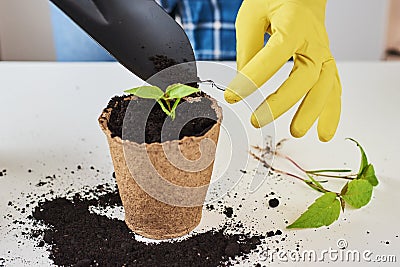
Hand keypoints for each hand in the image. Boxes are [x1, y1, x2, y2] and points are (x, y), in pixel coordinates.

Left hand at [224, 0, 340, 141]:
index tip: (233, 97)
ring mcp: (323, 51)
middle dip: (282, 102)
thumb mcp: (251, 15)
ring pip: (326, 84)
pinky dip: (330, 110)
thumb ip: (248, 49)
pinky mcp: (325, 62)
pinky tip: (323, 131)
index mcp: (293, 23)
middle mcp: (314, 39)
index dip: (254, 78)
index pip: (274, 54)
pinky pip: (333, 87)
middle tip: (258, 120)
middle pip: (306, 74)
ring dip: (314, 112)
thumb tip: (242, 83)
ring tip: (298, 133)